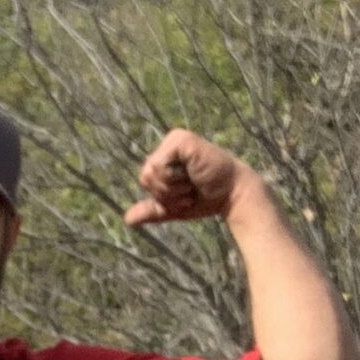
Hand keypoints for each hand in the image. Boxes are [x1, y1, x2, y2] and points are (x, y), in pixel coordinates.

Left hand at [123, 128, 254, 226]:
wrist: (232, 195)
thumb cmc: (206, 199)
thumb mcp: (174, 207)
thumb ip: (152, 210)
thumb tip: (127, 220)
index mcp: (165, 157)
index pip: (145, 180)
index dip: (161, 196)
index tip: (186, 194)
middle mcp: (168, 145)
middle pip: (145, 177)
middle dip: (166, 194)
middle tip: (189, 190)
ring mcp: (174, 139)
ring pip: (150, 173)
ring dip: (171, 188)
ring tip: (191, 183)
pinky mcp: (180, 140)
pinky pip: (158, 166)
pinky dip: (172, 179)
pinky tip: (191, 175)